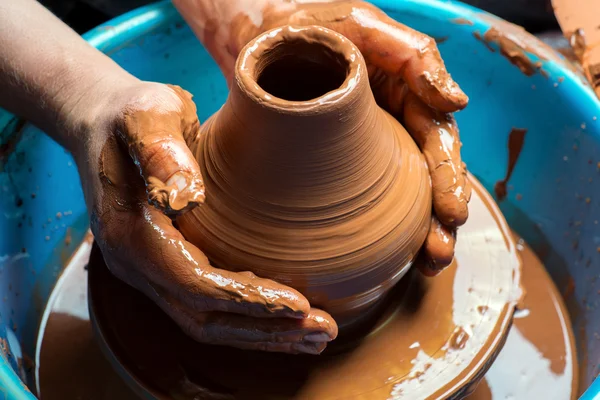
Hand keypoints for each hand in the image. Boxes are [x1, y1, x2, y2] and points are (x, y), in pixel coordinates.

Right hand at [73, 80, 336, 353]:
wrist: (104, 121)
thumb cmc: (131, 114)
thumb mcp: (145, 115)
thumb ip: (159, 150)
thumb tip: (187, 194)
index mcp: (131, 235)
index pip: (195, 285)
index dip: (247, 299)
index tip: (298, 303)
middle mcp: (137, 265)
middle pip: (204, 319)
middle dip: (264, 329)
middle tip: (321, 331)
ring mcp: (150, 270)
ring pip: (207, 322)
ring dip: (262, 333)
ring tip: (313, 335)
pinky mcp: (166, 266)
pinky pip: (207, 306)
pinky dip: (248, 318)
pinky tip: (283, 317)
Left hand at [174, 0, 470, 274]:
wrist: (262, 38)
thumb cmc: (315, 28)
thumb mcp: (364, 28)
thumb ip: (414, 58)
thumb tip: (456, 103)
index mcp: (410, 97)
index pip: (439, 145)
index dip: (449, 181)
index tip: (452, 214)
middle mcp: (396, 128)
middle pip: (428, 181)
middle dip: (440, 221)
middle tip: (438, 253)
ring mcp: (368, 151)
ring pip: (403, 198)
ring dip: (418, 235)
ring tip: (425, 266)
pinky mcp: (338, 166)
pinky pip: (362, 201)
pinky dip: (377, 231)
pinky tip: (379, 258)